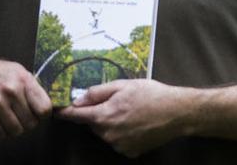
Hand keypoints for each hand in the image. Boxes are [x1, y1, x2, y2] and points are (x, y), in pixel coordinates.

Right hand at [0, 50, 51, 136]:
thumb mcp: (17, 71)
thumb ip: (31, 88)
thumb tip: (45, 104)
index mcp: (24, 79)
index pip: (44, 108)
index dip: (43, 115)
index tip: (39, 115)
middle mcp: (12, 91)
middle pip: (31, 122)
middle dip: (28, 123)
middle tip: (22, 118)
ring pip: (16, 131)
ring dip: (14, 129)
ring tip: (9, 120)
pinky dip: (0, 131)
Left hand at [56, 79, 191, 157]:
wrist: (177, 112)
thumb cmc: (152, 94)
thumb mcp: (123, 85)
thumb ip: (97, 92)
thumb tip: (77, 99)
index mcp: (104, 115)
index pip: (76, 116)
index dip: (66, 112)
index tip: (59, 111)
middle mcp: (109, 134)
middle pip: (93, 124)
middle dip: (99, 113)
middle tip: (117, 101)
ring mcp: (119, 145)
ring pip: (106, 133)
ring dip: (111, 123)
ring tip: (131, 111)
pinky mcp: (130, 152)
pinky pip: (118, 141)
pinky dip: (123, 133)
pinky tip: (137, 123)